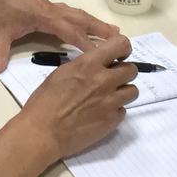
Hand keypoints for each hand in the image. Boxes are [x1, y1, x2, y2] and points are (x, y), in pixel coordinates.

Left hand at [0, 0, 125, 74]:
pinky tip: (80, 22)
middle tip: (120, 38)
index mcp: (46, 17)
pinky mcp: (44, 5)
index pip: (72, 33)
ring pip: (77, 14)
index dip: (87, 45)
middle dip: (100, 30)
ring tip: (110, 30)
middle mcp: (52, 10)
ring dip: (94, 22)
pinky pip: (69, 12)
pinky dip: (80, 18)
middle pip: (82, 20)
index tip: (102, 56)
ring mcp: (49, 6)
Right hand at [20, 34, 138, 158]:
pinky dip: (115, 111)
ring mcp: (110, 102)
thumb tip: (96, 66)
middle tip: (112, 79)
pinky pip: (123, 111)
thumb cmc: (44, 101)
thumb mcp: (62, 73)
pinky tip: (100, 113)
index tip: (118, 56)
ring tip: (108, 97)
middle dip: (124, 72)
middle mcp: (104, 80)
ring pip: (133, 91)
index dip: (123, 49)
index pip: (121, 45)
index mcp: (89, 64)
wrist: (43, 132)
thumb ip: (84, 67)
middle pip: (132, 70)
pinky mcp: (112, 121)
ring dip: (122, 92)